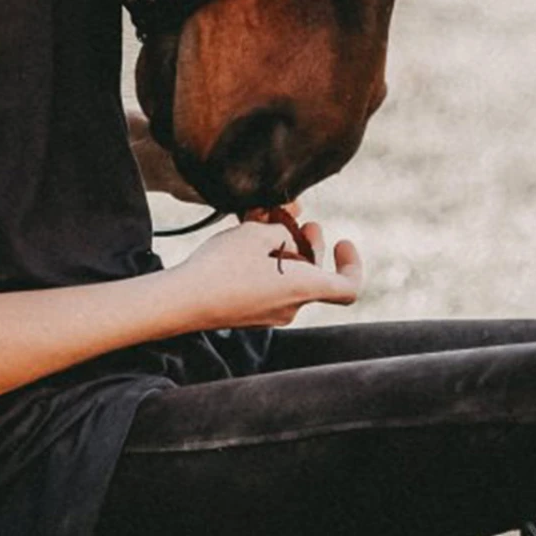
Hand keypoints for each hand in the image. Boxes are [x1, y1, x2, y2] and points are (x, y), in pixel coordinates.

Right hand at [171, 199, 363, 328]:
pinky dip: (266, 264)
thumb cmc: (224, 266)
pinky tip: (246, 242)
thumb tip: (285, 236)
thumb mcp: (258, 233)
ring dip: (285, 250)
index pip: (349, 288)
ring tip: (266, 223)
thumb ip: (281, 231)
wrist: (183, 300)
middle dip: (310, 245)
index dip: (352, 264)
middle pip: (315, 276)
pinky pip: (268, 287)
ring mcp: (269, 314)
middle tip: (300, 220)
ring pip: (289, 279)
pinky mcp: (249, 315)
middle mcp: (292, 307)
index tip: (341, 241)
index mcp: (304, 289)